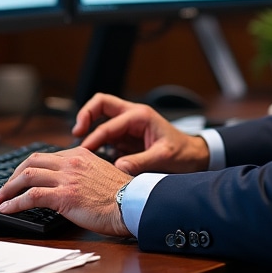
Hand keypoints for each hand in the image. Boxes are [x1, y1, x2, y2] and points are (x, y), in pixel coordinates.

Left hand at [0, 145, 132, 237]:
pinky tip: (7, 209)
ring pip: (27, 176)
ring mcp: (67, 178)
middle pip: (31, 162)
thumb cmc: (122, 195)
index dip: (28, 168)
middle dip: (13, 176)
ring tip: (0, 199)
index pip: (45, 157)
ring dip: (8, 189)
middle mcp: (71, 162)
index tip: (20, 179)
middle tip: (5, 188)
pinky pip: (32, 196)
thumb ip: (82, 173)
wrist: (133, 204)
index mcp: (79, 154)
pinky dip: (15, 202)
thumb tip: (68, 184)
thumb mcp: (100, 174)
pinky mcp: (64, 196)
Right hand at [72, 93, 209, 175]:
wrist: (195, 156)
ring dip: (89, 130)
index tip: (85, 150)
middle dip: (86, 115)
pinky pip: (106, 135)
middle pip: (101, 104)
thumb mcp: (164, 157)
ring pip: (101, 119)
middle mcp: (132, 116)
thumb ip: (141, 162)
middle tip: (76, 132)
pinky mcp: (127, 138)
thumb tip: (118, 167)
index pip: (109, 123)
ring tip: (80, 148)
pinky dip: (97, 143)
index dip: (95, 136)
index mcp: (141, 116)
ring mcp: (128, 126)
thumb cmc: (184, 153)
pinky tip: (93, 157)